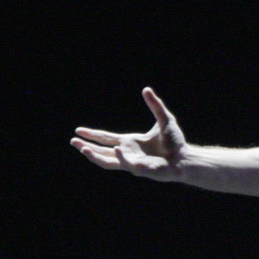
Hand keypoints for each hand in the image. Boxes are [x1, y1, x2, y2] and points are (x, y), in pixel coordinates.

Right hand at [71, 87, 186, 178]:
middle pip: (102, 151)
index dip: (93, 135)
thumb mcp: (164, 119)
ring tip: (82, 149)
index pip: (106, 138)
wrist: (185, 158)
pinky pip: (126, 163)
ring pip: (107, 161)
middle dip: (87, 147)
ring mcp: (132, 162)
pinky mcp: (139, 169)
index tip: (78, 130)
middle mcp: (128, 153)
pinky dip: (120, 156)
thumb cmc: (175, 142)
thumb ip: (155, 105)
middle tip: (73, 142)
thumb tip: (146, 89)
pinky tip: (115, 149)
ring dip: (94, 156)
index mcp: (130, 142)